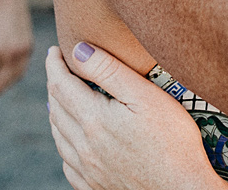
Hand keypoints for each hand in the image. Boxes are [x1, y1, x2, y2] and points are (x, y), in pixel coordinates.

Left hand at [46, 43, 223, 189]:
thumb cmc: (173, 141)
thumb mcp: (145, 95)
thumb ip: (109, 70)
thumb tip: (78, 50)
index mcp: (93, 119)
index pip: (60, 85)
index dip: (54, 64)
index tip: (54, 50)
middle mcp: (84, 146)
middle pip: (56, 109)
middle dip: (54, 84)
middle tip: (58, 68)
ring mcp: (88, 170)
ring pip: (58, 136)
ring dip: (55, 112)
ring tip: (61, 98)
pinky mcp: (95, 186)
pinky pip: (67, 163)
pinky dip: (64, 144)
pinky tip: (72, 140)